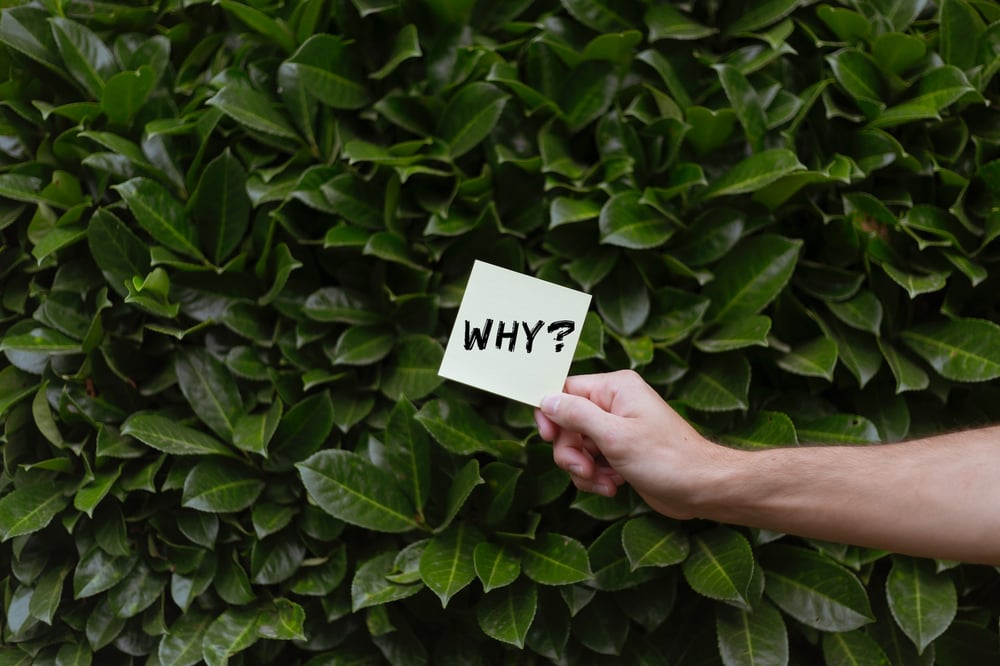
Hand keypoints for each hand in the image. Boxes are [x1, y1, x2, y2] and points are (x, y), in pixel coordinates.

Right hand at [534, 370, 732, 519]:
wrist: (702, 488)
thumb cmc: (667, 459)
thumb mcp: (615, 436)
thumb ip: (576, 415)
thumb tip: (546, 399)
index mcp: (615, 388)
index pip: (565, 390)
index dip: (551, 413)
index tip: (548, 437)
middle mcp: (615, 404)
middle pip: (567, 422)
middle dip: (571, 451)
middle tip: (584, 469)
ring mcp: (618, 428)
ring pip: (577, 445)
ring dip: (583, 469)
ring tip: (605, 482)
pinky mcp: (621, 451)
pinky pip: (592, 460)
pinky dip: (596, 476)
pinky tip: (613, 486)